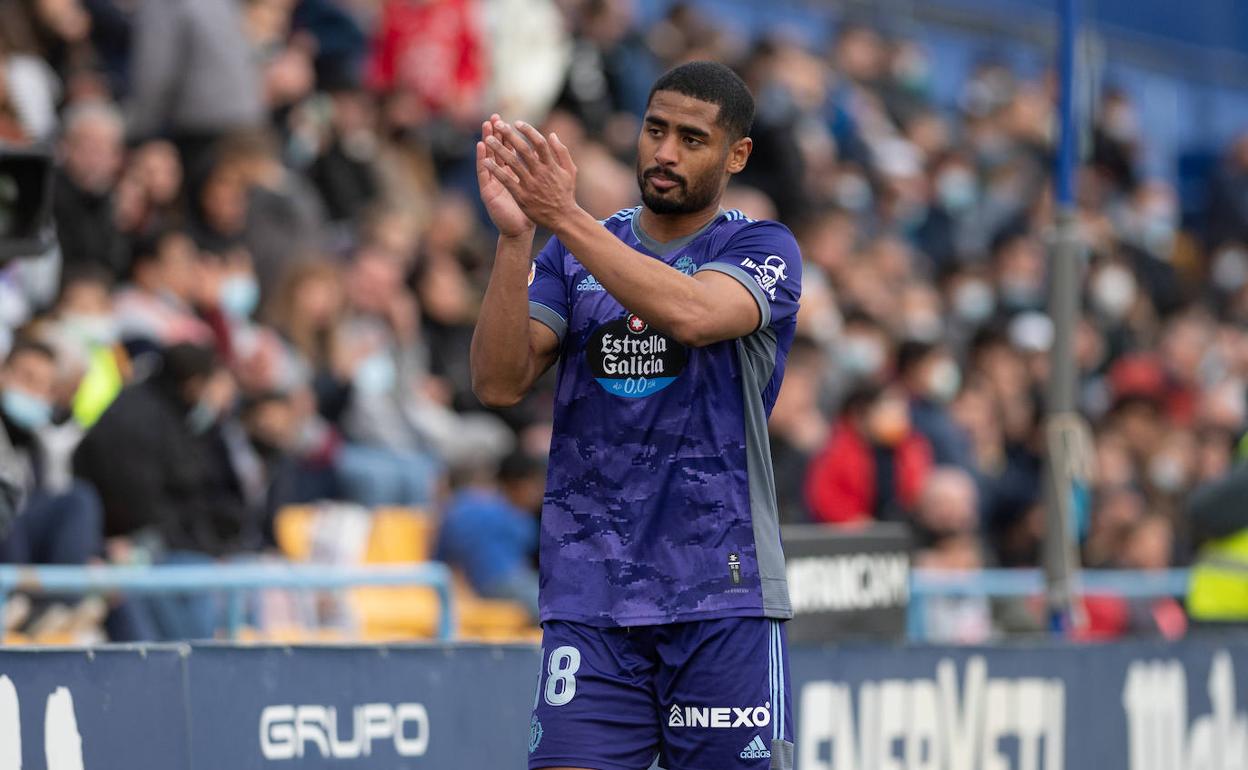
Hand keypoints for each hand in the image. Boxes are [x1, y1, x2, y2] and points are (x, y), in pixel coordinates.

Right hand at [477, 116, 533, 237]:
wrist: (521, 229)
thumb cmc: (532, 209)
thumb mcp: (540, 186)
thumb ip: (545, 167)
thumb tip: (552, 145)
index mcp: (516, 172)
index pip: (511, 149)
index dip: (511, 135)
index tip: (512, 121)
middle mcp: (503, 174)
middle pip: (499, 149)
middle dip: (497, 133)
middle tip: (494, 117)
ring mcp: (494, 181)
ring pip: (489, 157)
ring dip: (487, 141)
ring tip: (486, 127)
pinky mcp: (488, 191)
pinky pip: (484, 173)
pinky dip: (482, 159)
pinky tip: (481, 148)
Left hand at [482, 118, 578, 232]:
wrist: (564, 218)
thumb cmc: (566, 193)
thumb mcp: (570, 171)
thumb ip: (562, 152)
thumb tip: (552, 135)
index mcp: (551, 165)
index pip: (539, 143)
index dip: (528, 131)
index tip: (517, 123)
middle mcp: (540, 173)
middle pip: (523, 149)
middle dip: (509, 135)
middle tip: (498, 124)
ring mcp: (530, 185)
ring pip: (512, 163)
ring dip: (498, 149)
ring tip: (487, 139)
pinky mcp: (522, 196)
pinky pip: (506, 180)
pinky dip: (495, 170)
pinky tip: (485, 161)